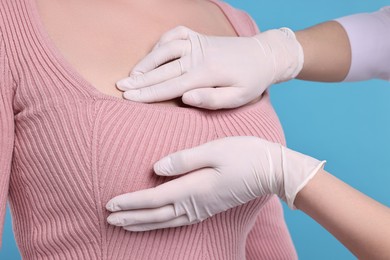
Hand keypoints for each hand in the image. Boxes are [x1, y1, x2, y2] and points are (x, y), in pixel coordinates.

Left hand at [105, 136, 323, 230]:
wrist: (270, 170)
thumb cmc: (244, 155)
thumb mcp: (213, 150)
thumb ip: (183, 160)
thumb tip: (156, 168)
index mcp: (194, 188)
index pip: (154, 199)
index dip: (130, 202)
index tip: (110, 204)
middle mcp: (195, 204)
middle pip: (156, 215)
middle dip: (130, 217)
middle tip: (108, 219)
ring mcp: (202, 209)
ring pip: (165, 222)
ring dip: (142, 224)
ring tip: (124, 225)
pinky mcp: (208, 208)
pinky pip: (178, 221)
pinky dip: (160, 224)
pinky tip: (154, 222)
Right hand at [116, 26, 302, 109]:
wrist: (263, 56)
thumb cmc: (250, 81)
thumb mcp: (238, 98)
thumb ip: (211, 100)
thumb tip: (185, 98)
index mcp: (207, 73)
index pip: (171, 86)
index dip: (148, 93)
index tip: (130, 98)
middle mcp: (199, 55)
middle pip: (163, 69)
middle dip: (140, 80)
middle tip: (121, 88)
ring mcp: (198, 43)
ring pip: (165, 49)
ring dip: (147, 61)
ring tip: (132, 75)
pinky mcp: (199, 36)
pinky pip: (175, 34)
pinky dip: (162, 42)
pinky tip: (153, 53)